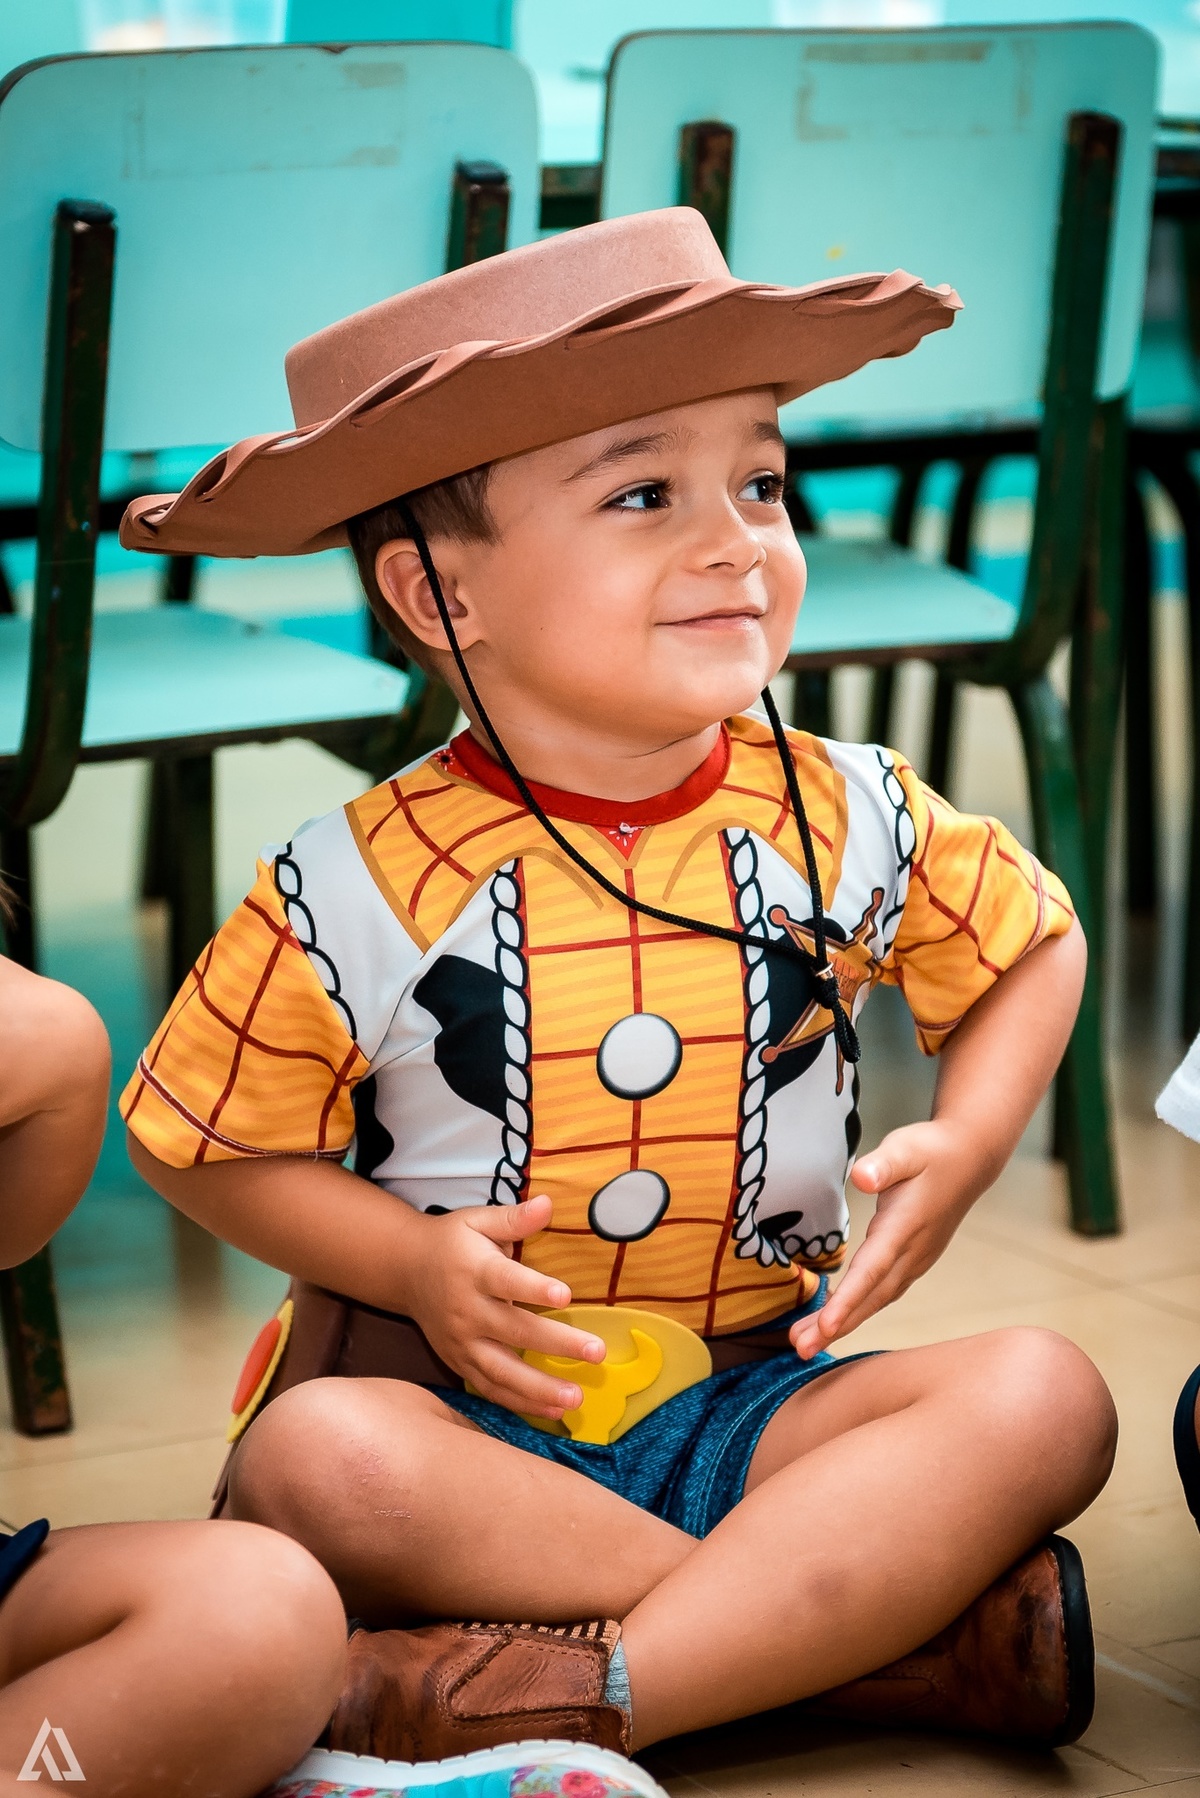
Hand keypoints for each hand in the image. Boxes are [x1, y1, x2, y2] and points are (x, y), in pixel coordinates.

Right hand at [402, 1194, 606, 1418]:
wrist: (405, 1270)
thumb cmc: (451, 1242)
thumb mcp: (477, 1221)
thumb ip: (513, 1218)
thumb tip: (548, 1203)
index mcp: (474, 1271)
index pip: (506, 1281)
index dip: (534, 1289)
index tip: (566, 1295)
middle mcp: (467, 1311)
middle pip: (513, 1332)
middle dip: (556, 1344)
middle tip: (597, 1353)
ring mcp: (462, 1343)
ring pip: (501, 1372)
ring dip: (539, 1388)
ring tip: (575, 1397)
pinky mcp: (459, 1363)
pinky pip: (490, 1389)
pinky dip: (519, 1403)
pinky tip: (553, 1412)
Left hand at [789, 1119, 978, 1360]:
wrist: (969, 1160)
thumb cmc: (932, 1151)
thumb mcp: (906, 1148)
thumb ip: (883, 1164)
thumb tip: (861, 1177)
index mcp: (904, 1227)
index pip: (872, 1270)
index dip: (849, 1300)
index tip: (826, 1327)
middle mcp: (911, 1252)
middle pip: (871, 1296)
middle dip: (836, 1326)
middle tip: (799, 1349)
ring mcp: (915, 1260)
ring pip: (877, 1299)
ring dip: (844, 1323)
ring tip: (805, 1342)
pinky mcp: (913, 1260)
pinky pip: (882, 1292)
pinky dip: (858, 1309)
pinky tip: (835, 1318)